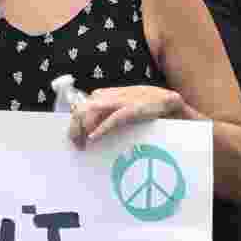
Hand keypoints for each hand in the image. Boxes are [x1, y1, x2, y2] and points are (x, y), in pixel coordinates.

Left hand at [69, 86, 188, 147]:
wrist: (166, 100)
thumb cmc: (141, 106)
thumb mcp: (118, 108)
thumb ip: (104, 114)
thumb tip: (88, 130)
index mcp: (103, 94)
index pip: (79, 107)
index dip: (74, 124)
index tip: (75, 139)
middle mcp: (108, 95)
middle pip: (81, 110)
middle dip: (75, 129)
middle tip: (77, 146)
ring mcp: (120, 100)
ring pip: (91, 112)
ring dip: (83, 129)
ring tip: (83, 145)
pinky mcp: (132, 108)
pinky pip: (111, 119)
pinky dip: (101, 129)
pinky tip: (93, 138)